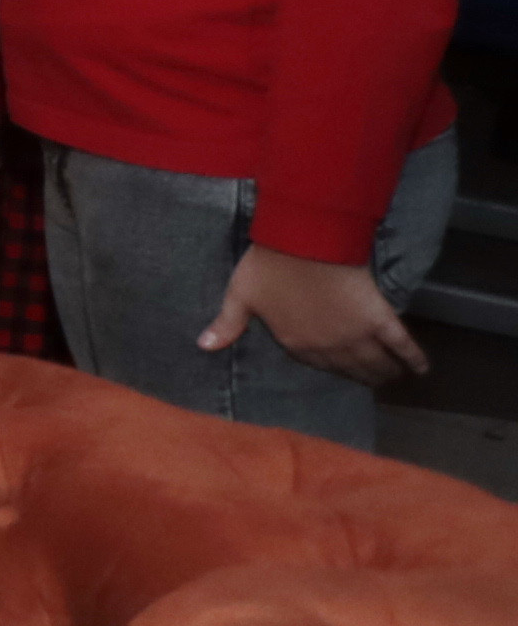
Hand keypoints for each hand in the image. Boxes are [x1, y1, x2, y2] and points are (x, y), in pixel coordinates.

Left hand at [214, 241, 435, 391]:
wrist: (303, 244)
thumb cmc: (267, 266)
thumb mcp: (239, 296)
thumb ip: (226, 324)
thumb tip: (202, 346)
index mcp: (294, 342)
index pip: (314, 362)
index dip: (329, 367)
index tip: (340, 372)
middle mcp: (327, 346)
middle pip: (349, 368)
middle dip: (362, 376)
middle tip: (375, 381)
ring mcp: (355, 334)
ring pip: (374, 362)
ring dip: (385, 373)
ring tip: (394, 380)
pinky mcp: (378, 318)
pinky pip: (401, 344)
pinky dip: (414, 358)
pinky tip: (423, 369)